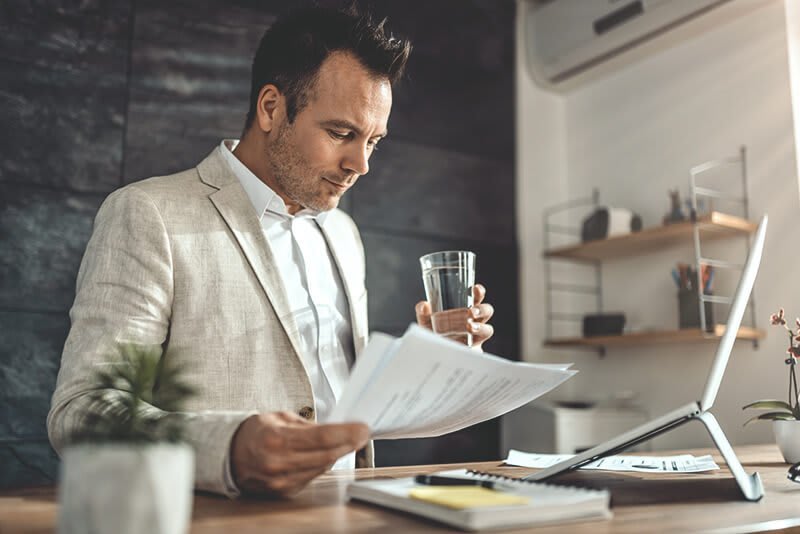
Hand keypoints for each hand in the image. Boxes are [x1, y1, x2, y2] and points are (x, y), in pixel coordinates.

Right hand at [230, 411, 368, 496]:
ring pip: (323, 467)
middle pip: (327, 455)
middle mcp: (279, 463)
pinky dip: (322, 464)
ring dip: (337, 453)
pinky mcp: (285, 491)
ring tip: (344, 441)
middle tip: (361, 433)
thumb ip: (308, 425)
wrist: (231, 455)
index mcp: (277, 439)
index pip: (322, 437)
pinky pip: (313, 476)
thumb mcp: (280, 418)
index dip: (346, 433)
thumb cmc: (256, 433)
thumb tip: (336, 429)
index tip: (362, 428)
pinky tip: (324, 454)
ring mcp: (282, 481)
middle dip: (348, 443)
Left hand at [415, 284, 494, 348]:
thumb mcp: (427, 323)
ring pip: (487, 329)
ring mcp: (475, 337)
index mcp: (465, 310)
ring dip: (480, 327)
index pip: (476, 298)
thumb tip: (423, 305)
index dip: (479, 292)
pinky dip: (474, 346)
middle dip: (482, 310)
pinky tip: (467, 345)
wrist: (436, 356)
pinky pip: (480, 348)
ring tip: (470, 327)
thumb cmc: (436, 336)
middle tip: (472, 312)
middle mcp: (474, 321)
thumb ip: (423, 314)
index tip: (476, 288)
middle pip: (487, 311)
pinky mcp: (474, 350)